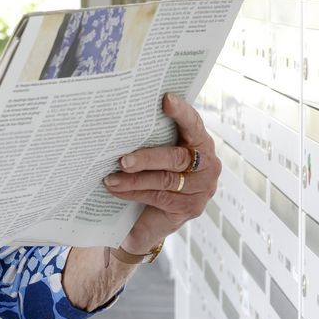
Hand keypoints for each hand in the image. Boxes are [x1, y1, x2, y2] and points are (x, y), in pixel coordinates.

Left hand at [102, 93, 220, 251]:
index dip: (181, 112)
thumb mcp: (155, 155)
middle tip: (123, 160)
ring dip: (134, 179)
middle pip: (176, 157)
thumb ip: (151, 139)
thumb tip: (121, 119)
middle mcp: (207, 164)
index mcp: (200, 143)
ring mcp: (202, 188)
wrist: (153, 219)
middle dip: (147, 158)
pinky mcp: (191, 207)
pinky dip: (134, 192)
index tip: (166, 99)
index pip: (193, 124)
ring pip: (165, 180)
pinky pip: (159, 197)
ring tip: (110, 178)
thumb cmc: (153, 176)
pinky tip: (117, 190)